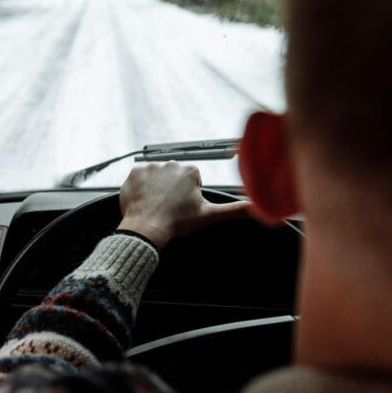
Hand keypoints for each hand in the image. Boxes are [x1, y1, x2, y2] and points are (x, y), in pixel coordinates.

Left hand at [117, 162, 251, 248]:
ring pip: (156, 178)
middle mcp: (171, 163)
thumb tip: (257, 208)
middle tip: (169, 208)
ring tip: (156, 205)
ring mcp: (151, 167)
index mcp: (191, 171)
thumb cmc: (177, 223)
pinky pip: (139, 177)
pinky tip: (144, 200)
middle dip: (172, 190)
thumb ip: (236, 210)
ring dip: (156, 189)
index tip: (183, 207)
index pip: (191, 181)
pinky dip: (141, 188)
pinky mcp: (134, 172)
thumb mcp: (210, 215)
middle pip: (173, 177)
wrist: (147, 228)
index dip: (187, 196)